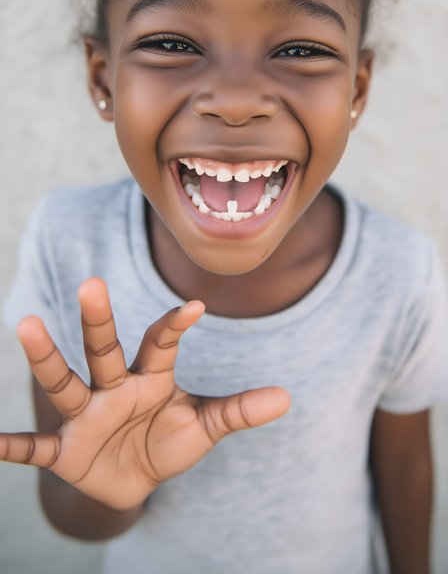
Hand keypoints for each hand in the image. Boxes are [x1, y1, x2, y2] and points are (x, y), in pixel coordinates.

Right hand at [0, 278, 289, 509]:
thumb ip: (238, 411)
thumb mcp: (203, 427)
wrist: (135, 481)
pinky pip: (37, 448)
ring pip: (66, 382)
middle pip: (105, 349)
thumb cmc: (168, 441)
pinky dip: (13, 446)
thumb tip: (287, 397)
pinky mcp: (67, 451)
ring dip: (47, 358)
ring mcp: (87, 416)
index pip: (160, 343)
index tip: (195, 306)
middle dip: (99, 320)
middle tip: (91, 283)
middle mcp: (114, 387)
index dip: (176, 326)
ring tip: (26, 322)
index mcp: (150, 378)